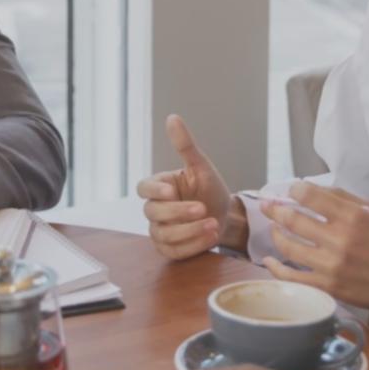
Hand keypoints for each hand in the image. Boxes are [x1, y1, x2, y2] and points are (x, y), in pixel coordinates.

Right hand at [136, 115, 246, 258]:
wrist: (225, 215)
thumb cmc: (209, 189)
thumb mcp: (201, 167)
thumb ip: (185, 146)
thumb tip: (172, 118)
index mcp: (159, 187)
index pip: (143, 188)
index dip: (154, 191)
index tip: (172, 192)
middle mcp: (155, 209)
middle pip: (153, 213)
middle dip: (179, 213)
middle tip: (203, 209)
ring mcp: (159, 231)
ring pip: (164, 235)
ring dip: (190, 231)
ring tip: (213, 224)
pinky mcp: (169, 249)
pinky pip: (174, 251)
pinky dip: (193, 245)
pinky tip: (210, 236)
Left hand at [261, 183, 368, 334]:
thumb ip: (343, 199)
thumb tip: (310, 190)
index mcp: (352, 217)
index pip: (310, 196)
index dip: (294, 190)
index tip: (291, 191)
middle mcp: (339, 239)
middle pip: (293, 219)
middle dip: (275, 209)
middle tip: (267, 206)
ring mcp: (331, 265)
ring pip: (289, 246)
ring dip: (276, 234)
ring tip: (274, 228)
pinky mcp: (328, 287)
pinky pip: (293, 277)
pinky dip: (276, 268)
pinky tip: (269, 260)